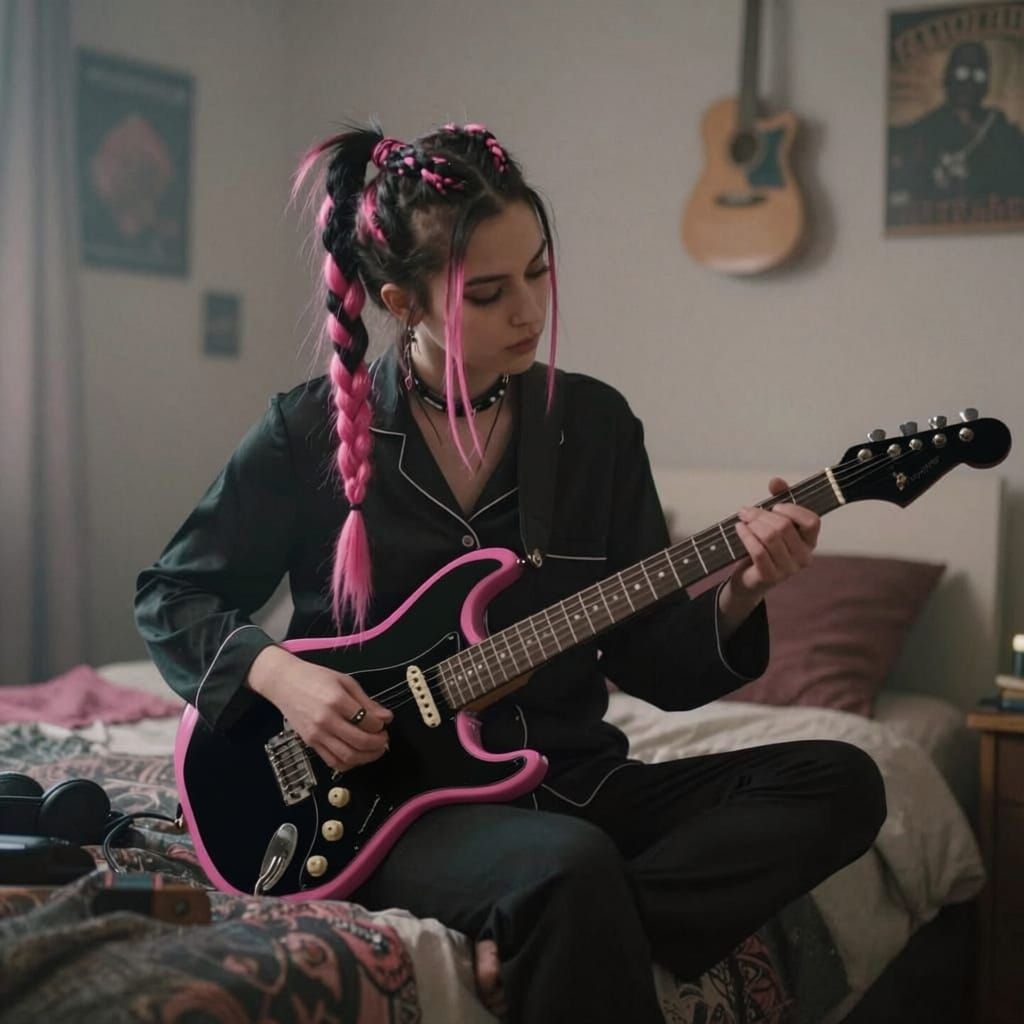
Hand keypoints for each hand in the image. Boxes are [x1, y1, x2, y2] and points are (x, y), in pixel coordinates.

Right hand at [247, 645, 393, 771]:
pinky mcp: (310, 743)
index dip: (380, 725)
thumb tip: (386, 717)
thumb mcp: (344, 681)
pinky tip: (357, 756)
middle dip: (378, 743)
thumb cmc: (315, 677)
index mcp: (336, 700)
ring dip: (367, 757)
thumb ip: (366, 701)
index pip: (367, 721)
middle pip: (359, 742)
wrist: (284, 683)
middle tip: (384, 738)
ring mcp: (316, 734)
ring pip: (347, 757)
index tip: (384, 722)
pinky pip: (332, 761)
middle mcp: (326, 720)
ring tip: (375, 749)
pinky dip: (349, 763)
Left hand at [719, 477, 820, 629]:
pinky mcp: (770, 577)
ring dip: (752, 524)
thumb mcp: (773, 522)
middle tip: (746, 511)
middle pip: (784, 526)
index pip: (812, 521)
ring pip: (770, 537)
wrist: (749, 580)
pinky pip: (758, 550)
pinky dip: (746, 536)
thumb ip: (779, 498)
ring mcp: (788, 570)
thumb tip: (776, 480)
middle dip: (761, 514)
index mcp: (810, 542)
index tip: (775, 506)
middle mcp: (803, 558)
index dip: (793, 510)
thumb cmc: (764, 546)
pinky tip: (739, 528)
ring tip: (742, 520)